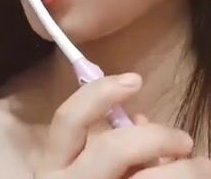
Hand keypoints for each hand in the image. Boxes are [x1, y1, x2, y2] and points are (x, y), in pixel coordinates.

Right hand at [35, 73, 194, 178]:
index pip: (70, 119)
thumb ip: (106, 144)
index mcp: (54, 165)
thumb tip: (140, 119)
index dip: (101, 93)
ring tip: (200, 167)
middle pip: (115, 148)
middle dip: (156, 137)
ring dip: (184, 170)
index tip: (134, 79)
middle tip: (183, 139)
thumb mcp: (83, 171)